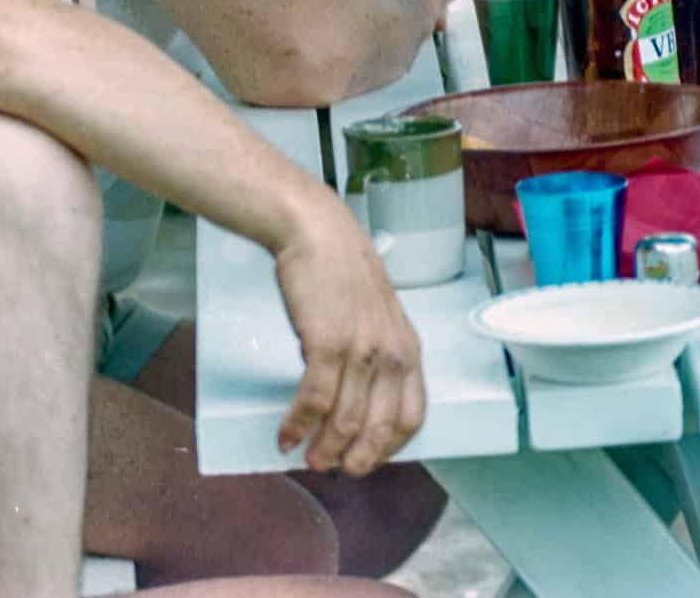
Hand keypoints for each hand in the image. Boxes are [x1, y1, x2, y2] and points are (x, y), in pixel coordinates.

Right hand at [270, 203, 425, 474]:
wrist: (316, 232)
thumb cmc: (341, 272)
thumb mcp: (375, 316)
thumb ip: (374, 354)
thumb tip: (352, 400)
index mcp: (408, 347)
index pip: (413, 415)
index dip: (389, 446)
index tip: (367, 458)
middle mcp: (391, 353)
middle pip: (380, 427)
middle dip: (357, 457)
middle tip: (334, 468)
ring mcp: (361, 349)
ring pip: (345, 419)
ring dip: (324, 447)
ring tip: (307, 459)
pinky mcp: (327, 343)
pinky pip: (314, 399)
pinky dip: (298, 424)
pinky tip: (286, 434)